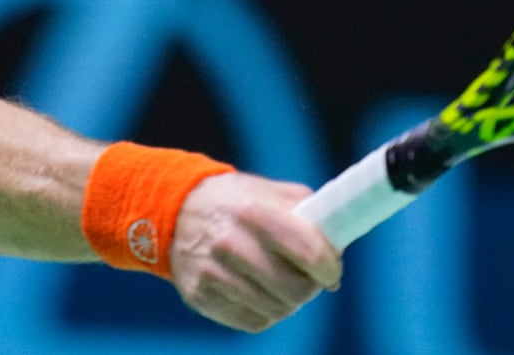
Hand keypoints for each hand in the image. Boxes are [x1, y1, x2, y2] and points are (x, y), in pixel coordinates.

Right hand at [168, 171, 341, 331]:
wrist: (177, 211)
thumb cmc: (237, 202)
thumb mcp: (270, 191)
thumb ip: (307, 212)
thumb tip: (337, 247)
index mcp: (253, 210)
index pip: (307, 251)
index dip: (329, 267)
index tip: (332, 271)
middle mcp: (230, 242)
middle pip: (294, 289)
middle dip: (310, 288)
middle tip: (310, 280)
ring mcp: (212, 272)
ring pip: (275, 310)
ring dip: (288, 302)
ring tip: (283, 285)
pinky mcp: (200, 296)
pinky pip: (252, 322)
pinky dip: (265, 313)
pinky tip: (260, 294)